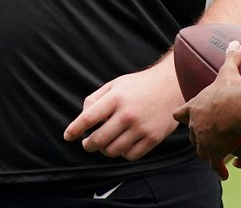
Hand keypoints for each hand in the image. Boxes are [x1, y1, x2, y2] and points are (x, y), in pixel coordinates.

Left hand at [63, 58, 182, 160]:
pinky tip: (123, 145)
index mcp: (115, 99)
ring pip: (113, 151)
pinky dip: (123, 154)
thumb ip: (96, 99)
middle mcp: (126, 114)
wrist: (172, 85)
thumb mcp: (115, 84)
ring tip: (106, 144)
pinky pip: (131, 156)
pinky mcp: (153, 138)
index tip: (68, 136)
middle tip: (87, 144)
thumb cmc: (140, 85)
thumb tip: (82, 117)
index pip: (88, 118)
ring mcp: (140, 128)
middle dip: (88, 145)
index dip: (74, 130)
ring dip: (105, 150)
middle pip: (98, 140)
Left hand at [172, 41, 240, 178]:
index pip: (181, 113)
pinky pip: (215, 164)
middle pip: (191, 133)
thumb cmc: (229, 90)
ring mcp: (203, 140)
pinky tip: (223, 174)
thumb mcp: (228, 72)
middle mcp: (195, 125)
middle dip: (196, 135)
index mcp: (195, 107)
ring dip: (206, 151)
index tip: (179, 117)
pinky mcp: (214, 152)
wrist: (235, 110)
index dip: (181, 115)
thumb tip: (234, 43)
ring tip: (212, 155)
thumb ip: (230, 59)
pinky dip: (218, 168)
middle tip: (203, 137)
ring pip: (201, 149)